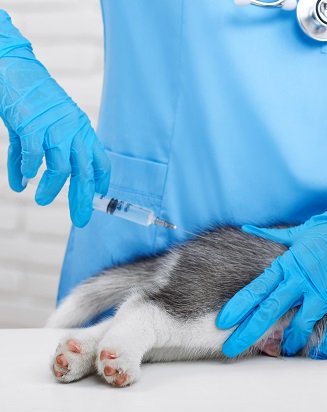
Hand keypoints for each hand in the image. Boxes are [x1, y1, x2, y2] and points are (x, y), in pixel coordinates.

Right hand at [1, 11, 109, 226]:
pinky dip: (26, 171)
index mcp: (81, 129)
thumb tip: (26, 181)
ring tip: (43, 201)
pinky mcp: (32, 126)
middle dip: (83, 198)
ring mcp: (53, 129)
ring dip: (53, 189)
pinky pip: (33, 157)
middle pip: (84, 172)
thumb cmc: (31, 98)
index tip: (100, 197)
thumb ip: (38, 153)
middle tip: (80, 219)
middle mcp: (73, 130)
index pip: (99, 160)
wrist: (15, 68)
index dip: (101, 180)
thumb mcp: (45, 124)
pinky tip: (21, 182)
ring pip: (61, 169)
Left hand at [216, 181, 326, 358]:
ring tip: (284, 350)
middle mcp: (302, 280)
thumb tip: (248, 228)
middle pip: (270, 311)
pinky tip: (318, 353)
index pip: (257, 289)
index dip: (238, 307)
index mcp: (288, 264)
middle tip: (233, 349)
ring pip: (301, 325)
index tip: (223, 323)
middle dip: (249, 332)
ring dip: (290, 341)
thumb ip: (272, 235)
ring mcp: (325, 291)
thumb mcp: (298, 231)